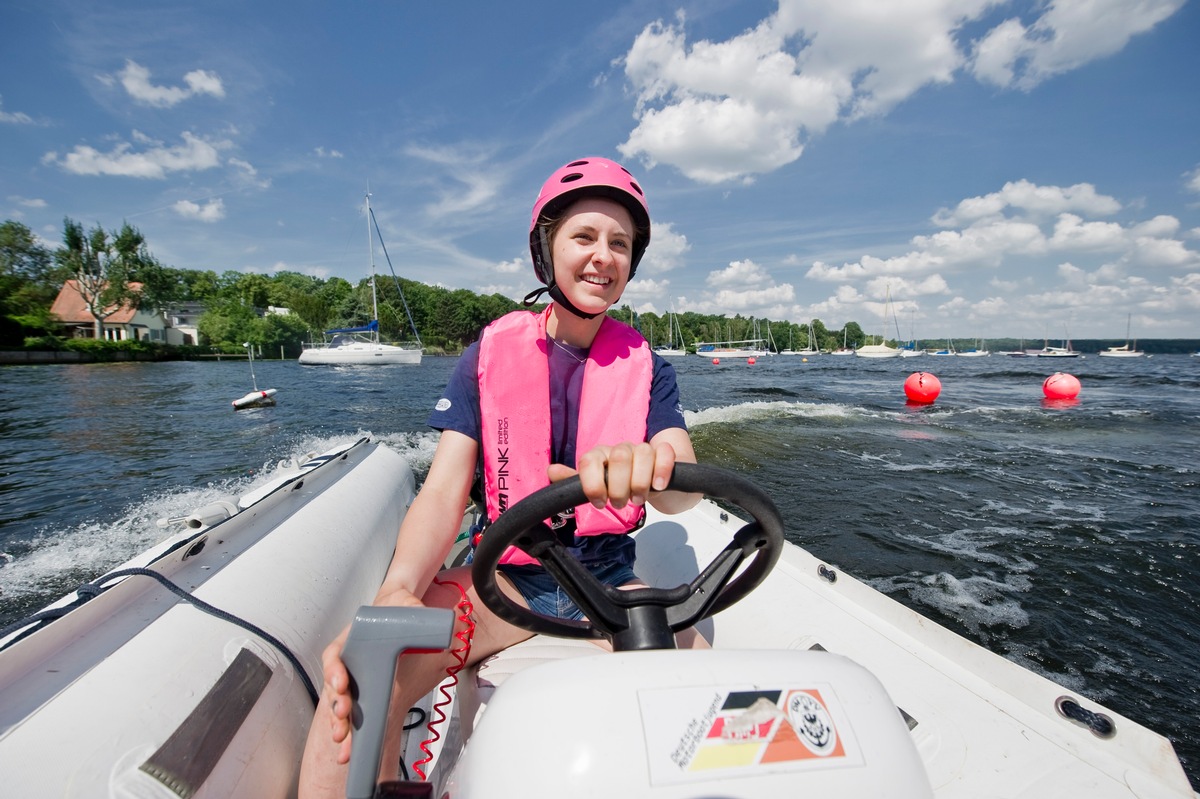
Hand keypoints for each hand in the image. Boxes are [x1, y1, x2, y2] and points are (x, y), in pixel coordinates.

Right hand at [321, 587, 424, 763]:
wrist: (405, 617)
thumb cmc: (401, 612)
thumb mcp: (408, 607)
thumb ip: (413, 609)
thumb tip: (420, 614)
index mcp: (353, 640)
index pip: (336, 655)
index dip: (335, 670)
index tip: (342, 683)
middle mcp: (349, 661)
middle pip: (334, 686)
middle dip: (336, 704)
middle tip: (343, 714)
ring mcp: (355, 680)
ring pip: (340, 704)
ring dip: (340, 722)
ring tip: (342, 736)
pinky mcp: (365, 696)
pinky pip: (353, 716)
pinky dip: (350, 734)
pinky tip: (347, 750)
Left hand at [547, 441, 676, 509]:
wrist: (654, 484)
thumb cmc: (621, 485)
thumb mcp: (598, 486)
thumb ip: (574, 482)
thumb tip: (551, 471)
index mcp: (600, 455)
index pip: (590, 460)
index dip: (593, 483)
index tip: (599, 503)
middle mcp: (621, 449)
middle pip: (619, 457)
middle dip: (619, 487)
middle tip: (621, 504)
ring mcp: (644, 449)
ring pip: (642, 453)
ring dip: (640, 482)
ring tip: (638, 499)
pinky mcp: (665, 453)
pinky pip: (664, 452)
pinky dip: (661, 470)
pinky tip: (658, 486)